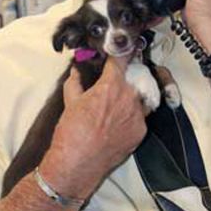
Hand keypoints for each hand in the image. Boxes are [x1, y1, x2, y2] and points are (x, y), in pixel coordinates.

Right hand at [41, 57, 146, 198]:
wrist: (78, 163)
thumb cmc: (71, 131)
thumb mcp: (70, 102)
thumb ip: (76, 82)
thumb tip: (77, 71)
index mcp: (111, 86)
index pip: (121, 60)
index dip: (122, 52)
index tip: (126, 47)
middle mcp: (129, 98)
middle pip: (135, 78)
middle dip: (126, 77)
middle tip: (115, 81)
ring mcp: (138, 116)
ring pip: (140, 98)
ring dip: (131, 96)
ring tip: (117, 103)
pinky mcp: (141, 132)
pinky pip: (140, 117)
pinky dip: (131, 115)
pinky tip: (117, 122)